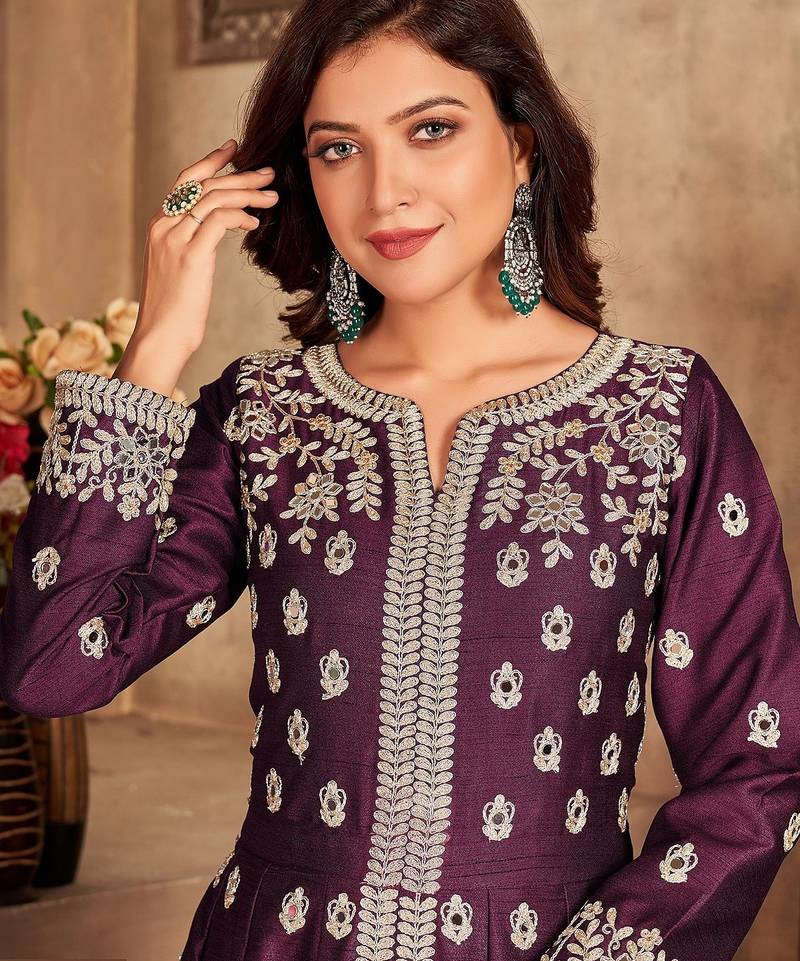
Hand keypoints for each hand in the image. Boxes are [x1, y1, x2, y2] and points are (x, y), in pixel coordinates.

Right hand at [133, 138, 277, 357]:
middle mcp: (164, 225)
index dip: (212, 161)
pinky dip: (241, 216)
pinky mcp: (190, 256)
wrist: (161, 337)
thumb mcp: (182, 269)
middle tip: (269, 173)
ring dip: (248, 194)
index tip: (235, 149)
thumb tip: (220, 229)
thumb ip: (194, 243)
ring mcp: (175, 239)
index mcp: (160, 225)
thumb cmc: (175, 310)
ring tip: (272, 197)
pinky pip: (220, 221)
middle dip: (240, 175)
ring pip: (214, 198)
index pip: (186, 180)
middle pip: (204, 184)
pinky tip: (255, 223)